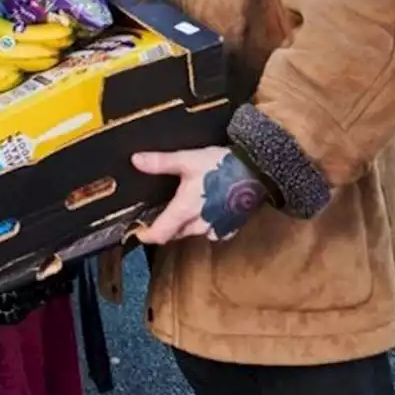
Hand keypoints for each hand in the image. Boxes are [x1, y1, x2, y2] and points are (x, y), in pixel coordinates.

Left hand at [132, 147, 267, 244]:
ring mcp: (217, 229)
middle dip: (165, 225)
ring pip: (192, 232)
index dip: (147, 235)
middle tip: (157, 212)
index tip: (138, 230)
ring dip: (185, 224)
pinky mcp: (231, 228)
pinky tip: (204, 208)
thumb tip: (135, 160)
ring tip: (181, 206)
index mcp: (185, 211)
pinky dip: (203, 223)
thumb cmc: (221, 166)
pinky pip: (211, 231)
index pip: (160, 235)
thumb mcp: (187, 159)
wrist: (259, 171)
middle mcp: (200, 225)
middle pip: (175, 233)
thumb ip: (161, 162)